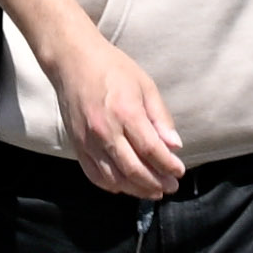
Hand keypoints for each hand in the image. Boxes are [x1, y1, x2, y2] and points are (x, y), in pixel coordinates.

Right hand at [48, 17, 190, 204]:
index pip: (151, 149)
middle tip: (171, 187)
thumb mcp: (145, 85)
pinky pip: (94, 175)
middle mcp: (105, 131)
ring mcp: (88, 141)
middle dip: (156, 182)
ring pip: (114, 178)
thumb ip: (160, 117)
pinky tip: (125, 187)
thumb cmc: (113, 69)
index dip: (168, 165)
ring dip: (136, 189)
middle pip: (133, 169)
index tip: (180, 172)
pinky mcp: (76, 146)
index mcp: (126, 112)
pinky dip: (112, 186)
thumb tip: (175, 146)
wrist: (73, 61)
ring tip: (153, 191)